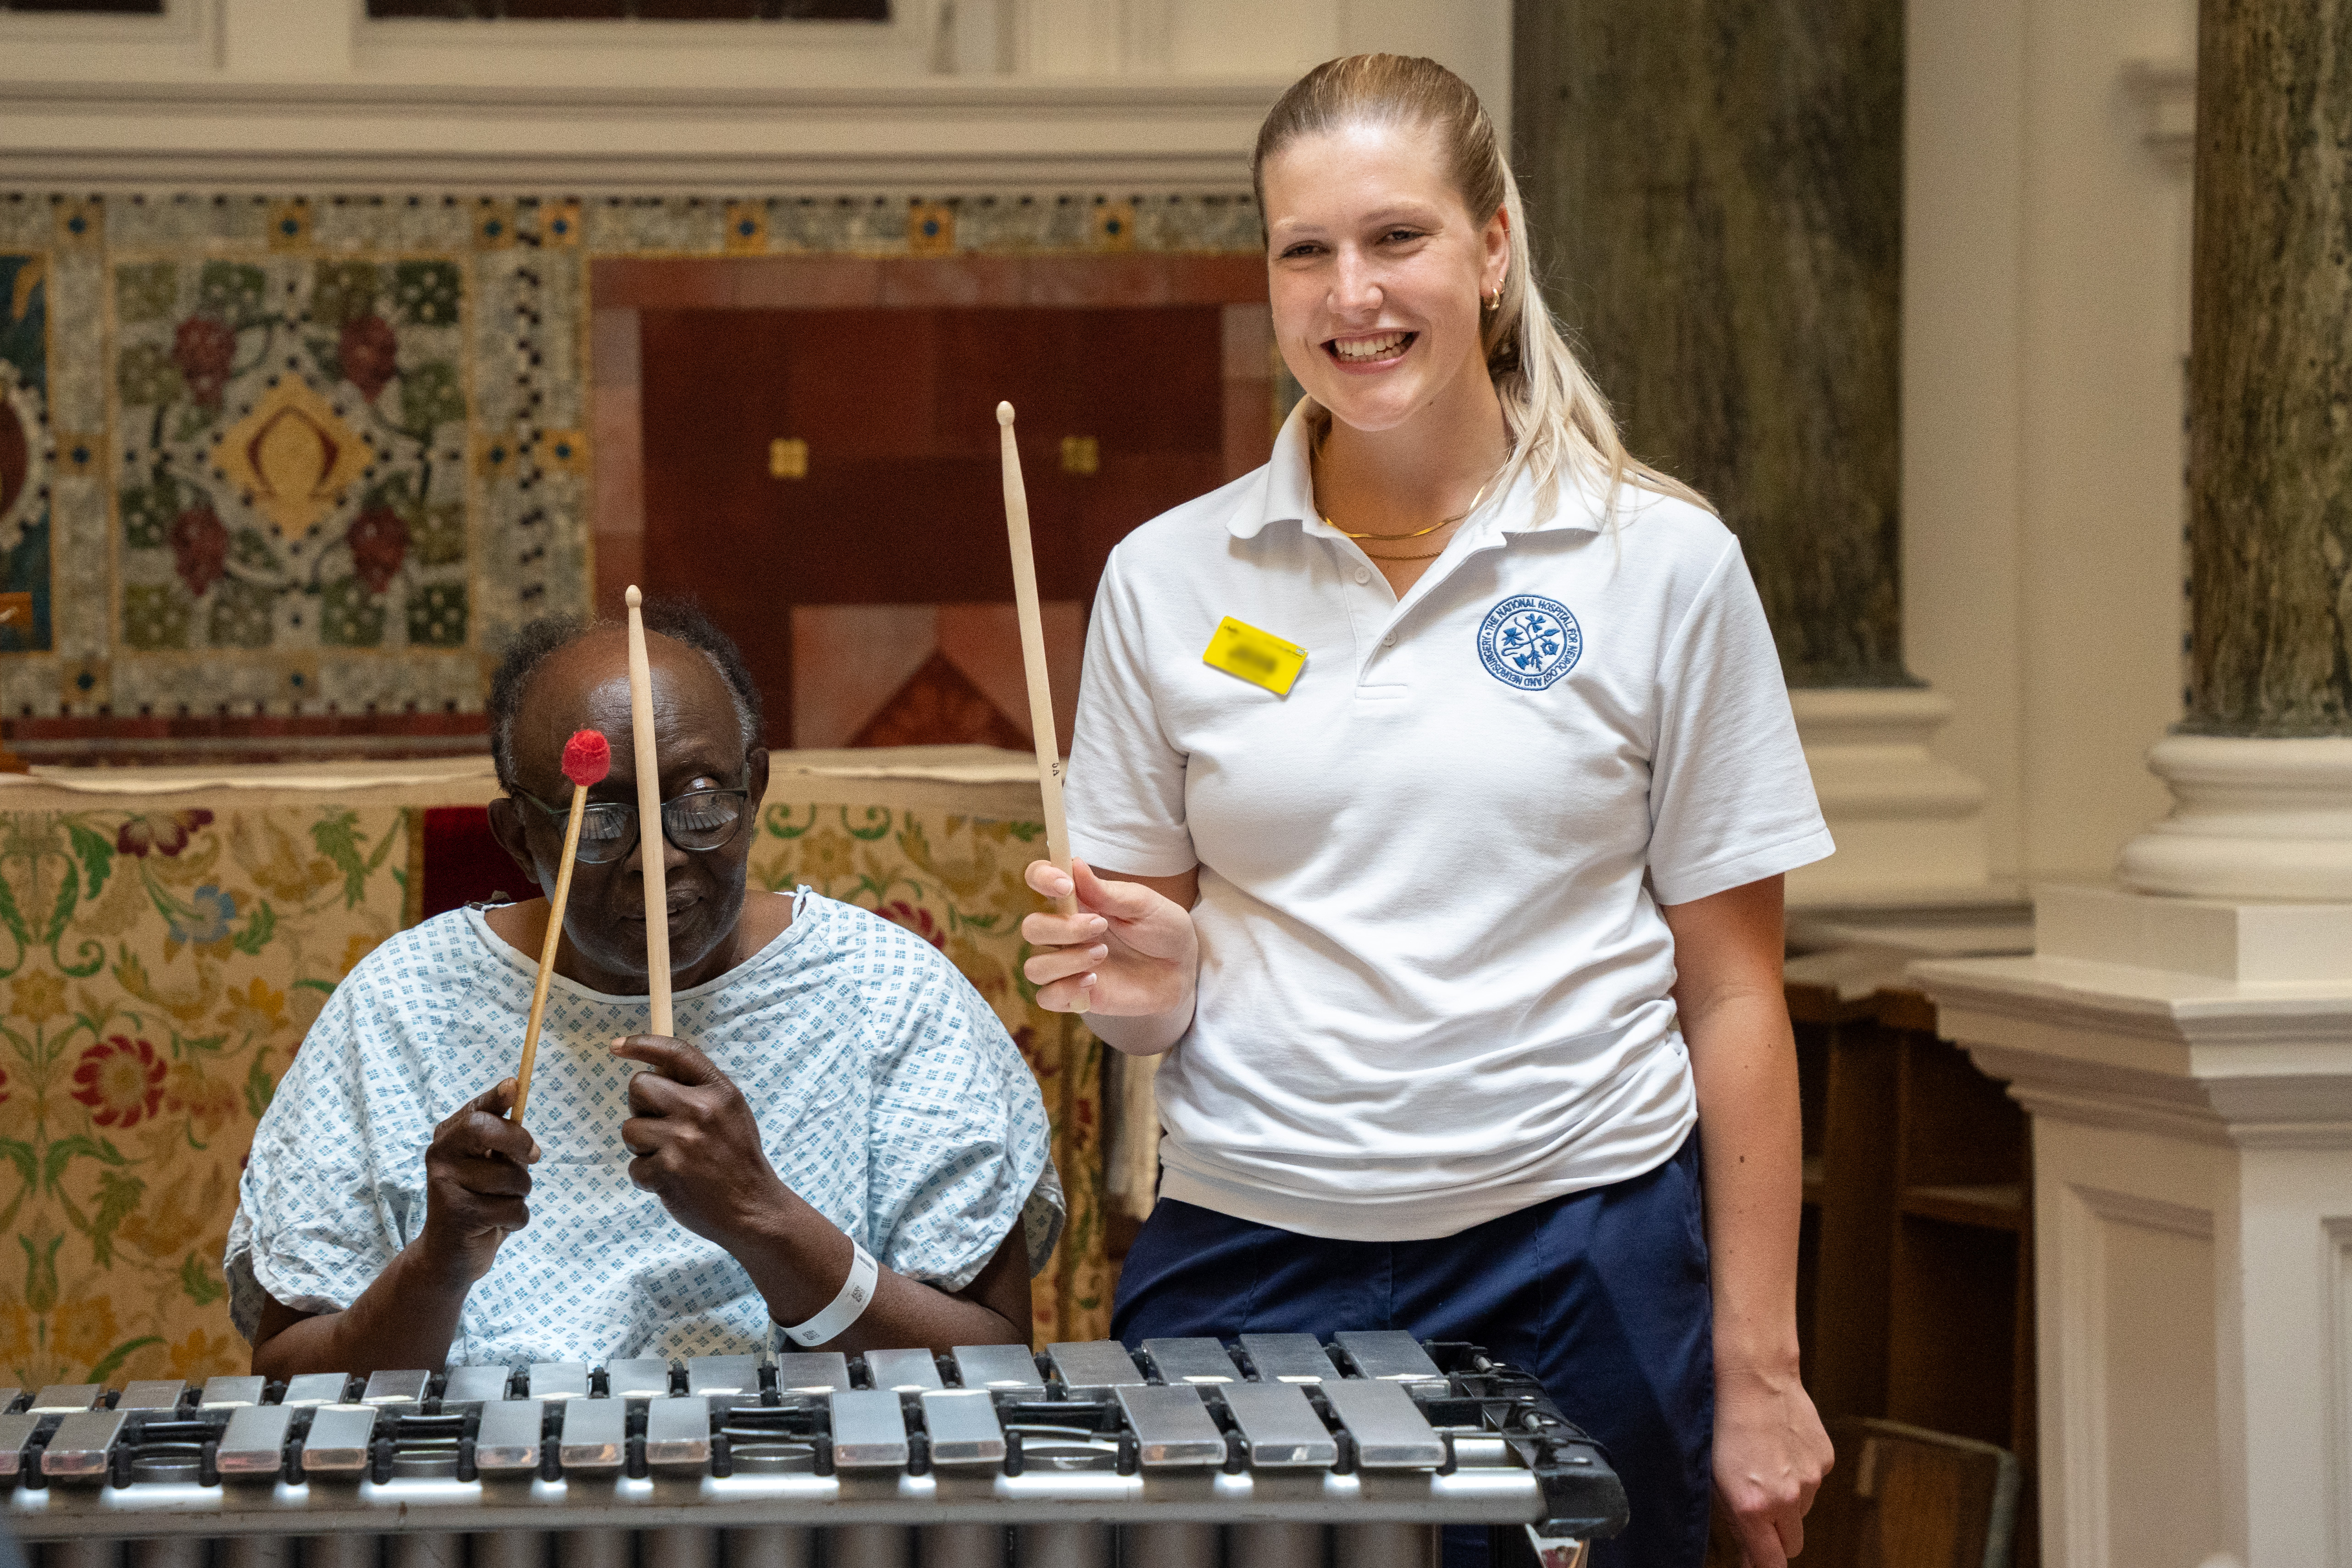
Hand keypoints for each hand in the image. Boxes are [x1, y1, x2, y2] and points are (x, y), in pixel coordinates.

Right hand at [420, 1078, 538, 1287]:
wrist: (448, 1255)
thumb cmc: (478, 1200)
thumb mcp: (489, 1165)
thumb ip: (502, 1138)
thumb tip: (519, 1102)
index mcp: (449, 1138)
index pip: (475, 1110)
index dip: (495, 1097)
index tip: (514, 1086)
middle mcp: (440, 1156)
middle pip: (485, 1130)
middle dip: (519, 1143)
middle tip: (532, 1157)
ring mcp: (445, 1185)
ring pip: (512, 1176)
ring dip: (520, 1193)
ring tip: (499, 1203)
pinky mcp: (458, 1215)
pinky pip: (513, 1209)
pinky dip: (516, 1220)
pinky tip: (494, 1224)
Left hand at [611, 1035, 787, 1246]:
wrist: (752, 1208)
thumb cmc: (736, 1159)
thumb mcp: (730, 1112)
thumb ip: (698, 1090)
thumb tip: (653, 1070)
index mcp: (719, 1091)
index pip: (676, 1053)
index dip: (642, 1044)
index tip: (618, 1046)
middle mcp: (700, 1110)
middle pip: (639, 1086)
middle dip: (641, 1106)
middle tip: (661, 1127)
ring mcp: (682, 1141)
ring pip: (630, 1128)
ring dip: (642, 1147)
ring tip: (671, 1159)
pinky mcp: (667, 1171)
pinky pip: (634, 1166)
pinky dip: (646, 1177)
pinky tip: (672, 1181)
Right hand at [1020, 858, 1196, 1015]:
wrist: (1183, 970)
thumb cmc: (1162, 929)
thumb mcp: (1143, 904)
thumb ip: (1107, 891)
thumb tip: (1074, 864)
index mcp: (1077, 900)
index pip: (1038, 879)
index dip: (1041, 877)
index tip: (1065, 885)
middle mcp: (1064, 932)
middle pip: (1031, 928)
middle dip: (1061, 928)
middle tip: (1100, 926)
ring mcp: (1067, 965)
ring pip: (1034, 967)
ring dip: (1066, 961)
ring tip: (1102, 955)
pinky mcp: (1075, 995)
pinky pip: (1046, 997)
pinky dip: (1065, 989)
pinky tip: (1092, 981)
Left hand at [1713, 1362, 1832, 1565]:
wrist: (1752, 1375)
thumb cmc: (1720, 1421)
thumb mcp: (1712, 1477)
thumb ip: (1734, 1520)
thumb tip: (1748, 1554)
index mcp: (1753, 1507)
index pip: (1772, 1562)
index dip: (1763, 1565)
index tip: (1755, 1561)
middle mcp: (1787, 1499)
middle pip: (1792, 1543)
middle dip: (1777, 1537)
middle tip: (1758, 1515)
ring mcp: (1811, 1479)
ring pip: (1803, 1509)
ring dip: (1788, 1501)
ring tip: (1763, 1464)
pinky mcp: (1825, 1458)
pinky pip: (1813, 1480)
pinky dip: (1799, 1473)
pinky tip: (1779, 1446)